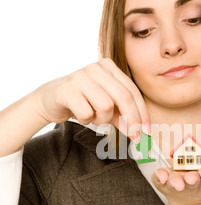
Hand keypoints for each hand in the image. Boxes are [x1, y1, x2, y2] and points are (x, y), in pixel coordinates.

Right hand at [36, 58, 150, 139]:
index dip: (142, 113)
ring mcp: (80, 76)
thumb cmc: (82, 101)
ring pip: (106, 106)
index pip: (132, 91)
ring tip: (94, 118)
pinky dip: (87, 120)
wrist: (49, 99)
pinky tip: (80, 115)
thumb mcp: (106, 106)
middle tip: (134, 137)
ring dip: (102, 120)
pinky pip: (87, 113)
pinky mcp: (67, 89)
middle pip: (124, 97)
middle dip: (132, 121)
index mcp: (109, 67)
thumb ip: (123, 116)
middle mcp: (96, 68)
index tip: (146, 131)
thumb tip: (139, 132)